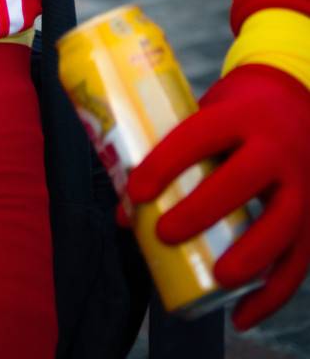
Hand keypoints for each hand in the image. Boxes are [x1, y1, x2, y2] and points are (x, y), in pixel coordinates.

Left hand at [126, 64, 309, 328]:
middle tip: (164, 233)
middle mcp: (275, 148)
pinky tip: (242, 315)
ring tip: (216, 279)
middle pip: (242, 180)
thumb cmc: (237, 114)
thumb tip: (125, 213)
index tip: (136, 190)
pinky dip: (272, 295)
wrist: (299, 102)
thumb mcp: (206, 116)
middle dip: (202, 210)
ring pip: (281, 225)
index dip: (166, 162)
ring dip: (249, 258)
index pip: (199, 135)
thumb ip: (169, 157)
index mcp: (240, 115)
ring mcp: (301, 184)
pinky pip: (298, 262)